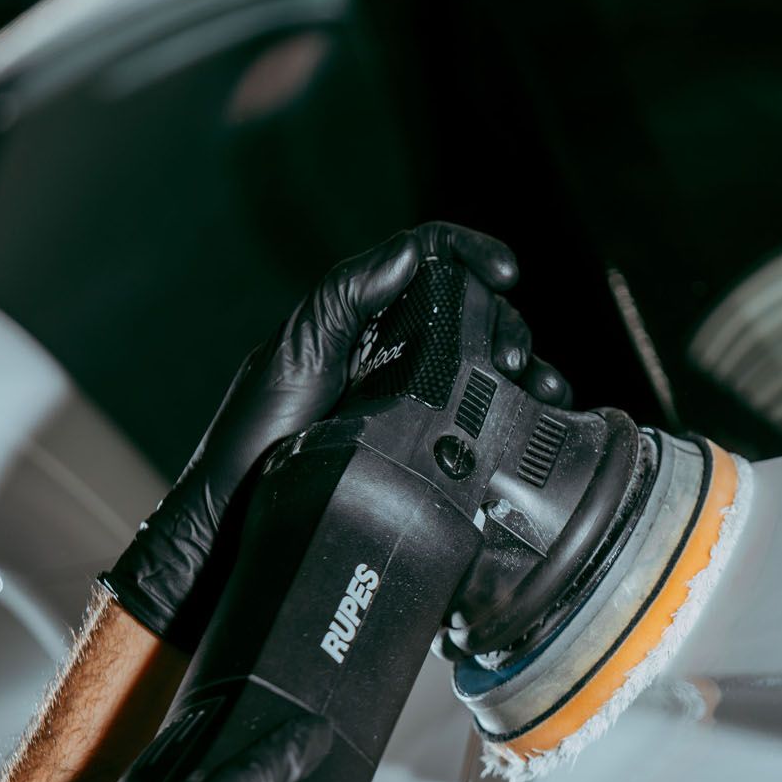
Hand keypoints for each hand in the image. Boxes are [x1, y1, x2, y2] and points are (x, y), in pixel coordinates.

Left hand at [101, 221, 571, 650]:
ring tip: (539, 389)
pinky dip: (517, 416)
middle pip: (470, 313)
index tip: (505, 273)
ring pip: (484, 366)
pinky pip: (480, 422)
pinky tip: (535, 423)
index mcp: (358, 321)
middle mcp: (388, 354)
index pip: (426, 262)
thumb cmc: (254, 443)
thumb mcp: (293, 355)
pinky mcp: (423, 451)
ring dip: (524, 369)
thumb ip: (344, 298)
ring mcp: (409, 403)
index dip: (470, 255)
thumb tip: (410, 253)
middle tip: (513, 355)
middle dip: (506, 322)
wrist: (242, 528)